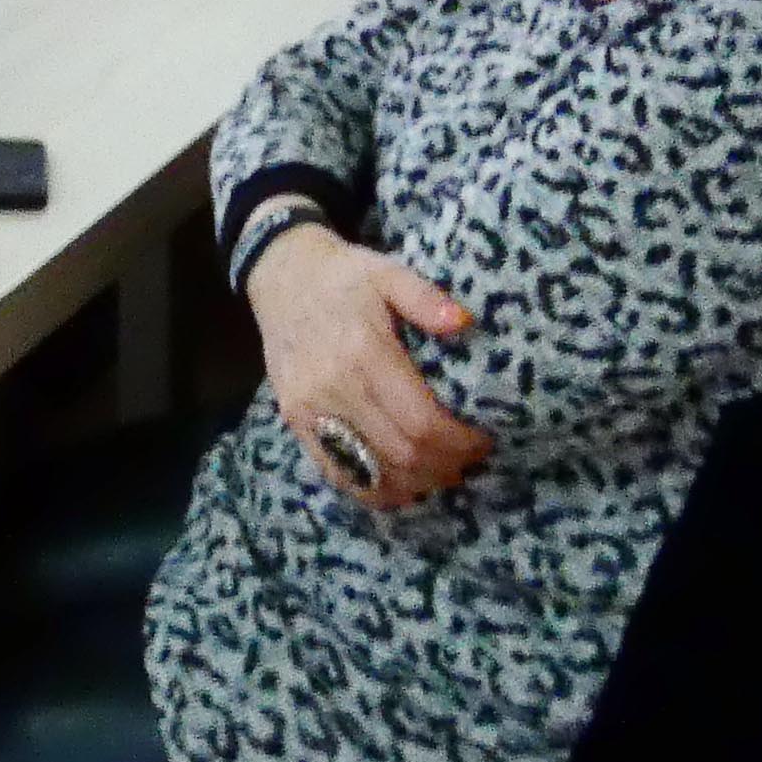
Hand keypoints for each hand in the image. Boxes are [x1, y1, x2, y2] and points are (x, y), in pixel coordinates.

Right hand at [249, 226, 491, 510]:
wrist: (280, 274)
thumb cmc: (344, 275)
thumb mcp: (388, 272)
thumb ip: (425, 298)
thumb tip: (465, 321)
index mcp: (363, 351)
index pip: (421, 422)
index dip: (458, 442)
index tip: (481, 440)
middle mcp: (334, 387)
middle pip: (402, 454)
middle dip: (444, 466)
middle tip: (468, 459)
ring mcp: (310, 409)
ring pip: (372, 473)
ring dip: (415, 483)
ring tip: (441, 471)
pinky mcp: (296, 421)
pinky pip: (338, 472)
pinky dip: (374, 489)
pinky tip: (401, 483)